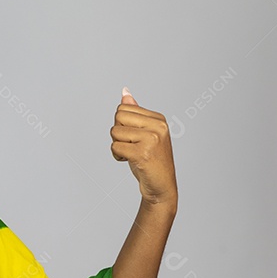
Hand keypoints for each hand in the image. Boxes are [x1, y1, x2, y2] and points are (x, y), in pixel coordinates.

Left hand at [111, 87, 177, 208]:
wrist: (161, 186)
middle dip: (118, 133)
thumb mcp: (142, 133)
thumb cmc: (150, 159)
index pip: (123, 108)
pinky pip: (115, 147)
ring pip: (115, 132)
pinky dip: (117, 156)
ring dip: (117, 146)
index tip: (134, 137)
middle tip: (131, 146)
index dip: (121, 124)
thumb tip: (125, 91)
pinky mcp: (143, 153)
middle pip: (118, 117)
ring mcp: (152, 139)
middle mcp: (158, 126)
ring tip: (132, 154)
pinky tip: (130, 161)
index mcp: (158, 118)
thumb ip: (134, 112)